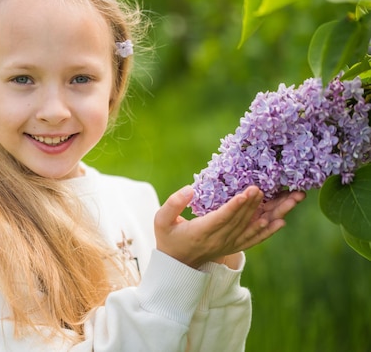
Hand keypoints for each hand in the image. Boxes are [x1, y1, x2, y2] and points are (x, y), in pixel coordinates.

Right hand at [153, 185, 304, 268]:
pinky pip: (254, 239)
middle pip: (242, 220)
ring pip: (253, 228)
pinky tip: (281, 221)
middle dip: (257, 202)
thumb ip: (173, 203)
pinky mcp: (234, 247)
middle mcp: (219, 240)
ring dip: (272, 214)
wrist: (176, 264)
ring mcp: (228, 245)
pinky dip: (268, 231)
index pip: (222, 217)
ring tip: (288, 201)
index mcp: (201, 232)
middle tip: (270, 186)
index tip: (249, 191)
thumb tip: (190, 189)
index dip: (237, 205)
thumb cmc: (168, 237)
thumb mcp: (161, 220)